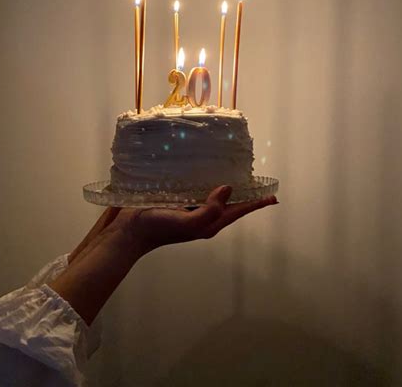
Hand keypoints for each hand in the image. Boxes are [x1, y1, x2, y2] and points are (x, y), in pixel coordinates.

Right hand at [52, 186, 277, 324]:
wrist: (128, 232)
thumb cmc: (158, 228)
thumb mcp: (188, 224)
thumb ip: (210, 210)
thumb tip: (228, 189)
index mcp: (209, 223)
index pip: (238, 211)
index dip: (256, 203)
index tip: (273, 194)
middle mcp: (202, 216)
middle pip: (229, 203)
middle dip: (244, 193)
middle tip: (257, 177)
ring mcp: (189, 208)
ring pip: (213, 195)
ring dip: (225, 185)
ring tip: (235, 170)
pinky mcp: (176, 200)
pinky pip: (196, 188)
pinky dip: (205, 180)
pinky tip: (204, 169)